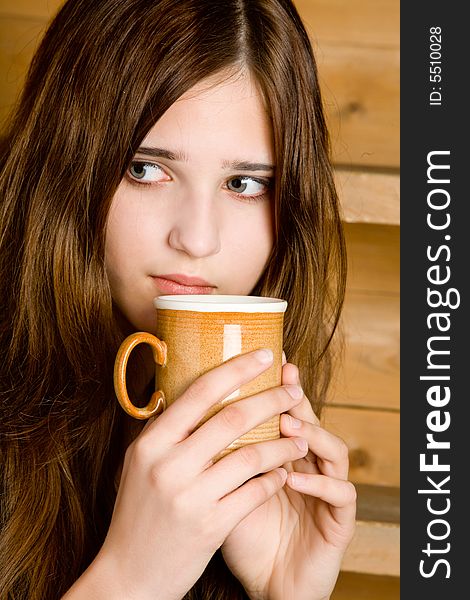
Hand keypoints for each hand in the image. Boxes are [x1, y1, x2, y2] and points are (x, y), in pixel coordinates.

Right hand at [66, 349, 306, 599]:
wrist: (130, 574)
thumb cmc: (139, 512)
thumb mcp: (141, 464)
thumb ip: (166, 430)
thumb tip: (197, 393)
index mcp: (151, 443)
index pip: (200, 392)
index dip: (237, 369)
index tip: (265, 355)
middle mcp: (168, 465)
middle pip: (232, 418)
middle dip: (271, 398)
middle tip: (293, 389)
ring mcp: (190, 497)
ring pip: (250, 455)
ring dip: (282, 442)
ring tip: (300, 435)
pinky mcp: (211, 525)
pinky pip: (254, 491)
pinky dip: (274, 477)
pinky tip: (284, 471)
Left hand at [221, 360, 356, 599]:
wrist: (264, 585)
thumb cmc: (241, 535)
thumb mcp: (223, 490)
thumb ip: (215, 457)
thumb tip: (180, 417)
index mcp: (282, 456)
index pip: (282, 415)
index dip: (275, 389)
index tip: (263, 363)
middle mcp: (309, 466)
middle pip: (310, 423)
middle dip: (297, 399)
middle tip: (285, 378)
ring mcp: (327, 492)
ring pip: (334, 450)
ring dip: (312, 434)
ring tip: (287, 425)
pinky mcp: (339, 521)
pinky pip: (341, 493)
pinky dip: (320, 481)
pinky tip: (293, 476)